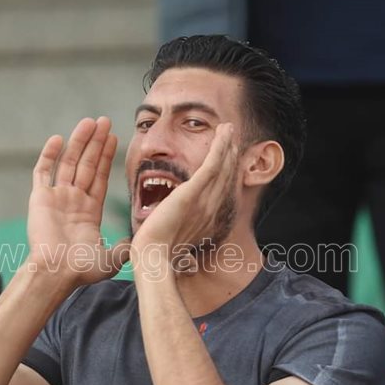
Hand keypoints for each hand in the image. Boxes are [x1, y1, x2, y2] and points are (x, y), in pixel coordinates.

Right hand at [27, 117, 129, 285]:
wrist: (55, 273)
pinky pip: (43, 172)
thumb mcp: (112, 259)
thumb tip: (141, 240)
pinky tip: (57, 139)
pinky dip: (48, 156)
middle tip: (104, 121)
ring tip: (88, 122)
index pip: (100, 176)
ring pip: (68, 163)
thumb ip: (126, 247)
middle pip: (86, 164)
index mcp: (90, 211)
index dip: (107, 157)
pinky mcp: (39, 199)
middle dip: (96, 143)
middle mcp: (74, 200)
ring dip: (78, 142)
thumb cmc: (81, 270)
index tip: (114, 137)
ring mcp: (56, 198)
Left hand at [131, 123, 240, 280]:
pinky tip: (224, 132)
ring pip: (223, 167)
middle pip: (226, 176)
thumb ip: (180, 227)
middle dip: (230, 154)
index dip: (226, 170)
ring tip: (228, 128)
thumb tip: (177, 229)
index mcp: (208, 218)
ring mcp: (205, 200)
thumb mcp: (175, 236)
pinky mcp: (193, 193)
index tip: (227, 155)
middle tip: (232, 136)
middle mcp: (212, 208)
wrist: (153, 256)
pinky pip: (212, 165)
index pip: (221, 189)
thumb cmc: (158, 251)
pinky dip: (221, 147)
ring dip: (227, 145)